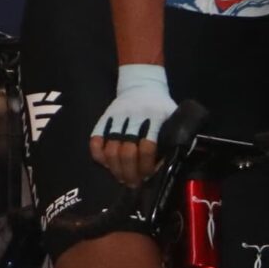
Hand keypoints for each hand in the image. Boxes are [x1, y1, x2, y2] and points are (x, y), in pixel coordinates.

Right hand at [88, 63, 171, 187]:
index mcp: (154, 118)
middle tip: (134, 183)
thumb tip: (170, 165)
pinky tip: (107, 164)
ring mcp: (115, 120)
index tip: (149, 175)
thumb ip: (173, 137)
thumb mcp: (172, 116)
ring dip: (116, 169)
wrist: (141, 84)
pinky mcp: (103, 120)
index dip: (148, 165)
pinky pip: (95, 142)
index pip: (148, 147)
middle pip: (127, 153)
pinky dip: (99, 156)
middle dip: (130, 173)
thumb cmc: (160, 105)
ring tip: (122, 178)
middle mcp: (133, 120)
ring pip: (110, 151)